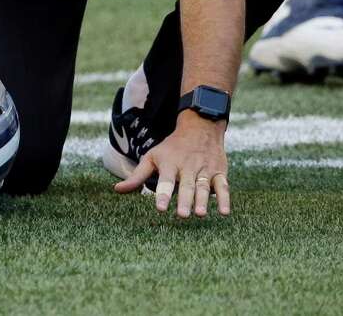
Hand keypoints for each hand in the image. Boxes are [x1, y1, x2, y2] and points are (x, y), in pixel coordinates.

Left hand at [114, 113, 230, 217]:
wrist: (199, 127)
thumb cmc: (171, 148)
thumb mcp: (152, 157)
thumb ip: (137, 176)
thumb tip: (117, 189)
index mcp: (170, 163)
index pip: (165, 180)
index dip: (163, 194)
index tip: (160, 209)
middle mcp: (187, 166)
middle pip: (187, 185)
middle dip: (185, 200)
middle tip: (182, 215)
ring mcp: (205, 169)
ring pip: (204, 186)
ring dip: (203, 201)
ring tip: (200, 214)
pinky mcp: (220, 172)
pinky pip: (224, 186)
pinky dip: (225, 199)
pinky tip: (225, 213)